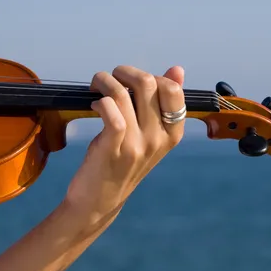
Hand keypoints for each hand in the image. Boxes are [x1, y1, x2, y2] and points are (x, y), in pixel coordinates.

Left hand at [65, 65, 185, 223]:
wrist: (100, 201)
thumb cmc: (123, 163)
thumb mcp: (148, 135)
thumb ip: (163, 103)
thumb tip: (177, 70)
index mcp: (172, 134)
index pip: (173, 90)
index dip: (152, 76)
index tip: (134, 83)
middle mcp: (158, 139)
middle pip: (148, 83)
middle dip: (125, 72)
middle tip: (111, 79)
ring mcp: (136, 144)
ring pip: (123, 93)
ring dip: (105, 81)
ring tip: (97, 87)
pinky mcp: (113, 148)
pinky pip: (109, 109)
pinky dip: (99, 100)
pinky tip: (93, 105)